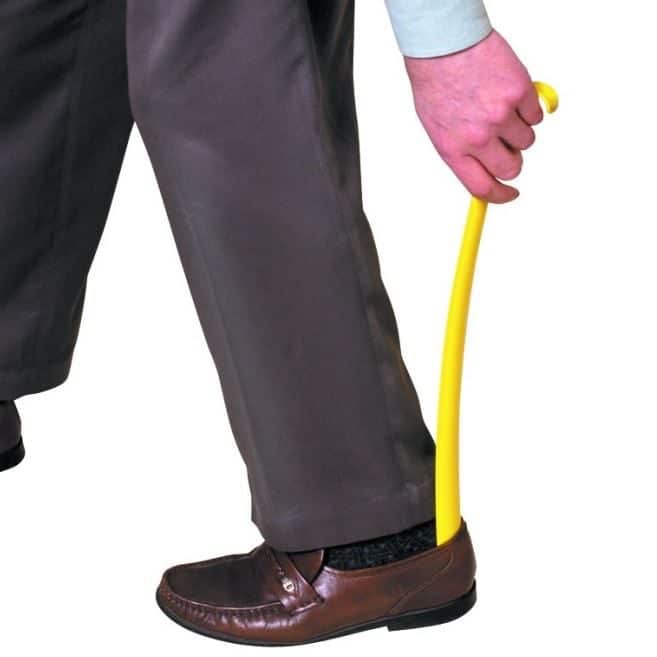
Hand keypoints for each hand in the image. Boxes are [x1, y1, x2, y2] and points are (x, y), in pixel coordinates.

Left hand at [405, 30, 542, 202]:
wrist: (444, 44)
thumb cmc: (437, 84)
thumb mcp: (438, 128)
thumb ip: (462, 153)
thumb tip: (483, 173)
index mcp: (454, 150)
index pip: (483, 187)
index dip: (500, 196)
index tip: (510, 194)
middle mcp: (478, 137)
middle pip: (511, 168)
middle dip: (512, 160)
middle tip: (506, 145)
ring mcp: (501, 115)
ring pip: (527, 140)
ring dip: (519, 130)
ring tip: (500, 108)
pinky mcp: (520, 92)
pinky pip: (536, 114)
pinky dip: (528, 108)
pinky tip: (509, 93)